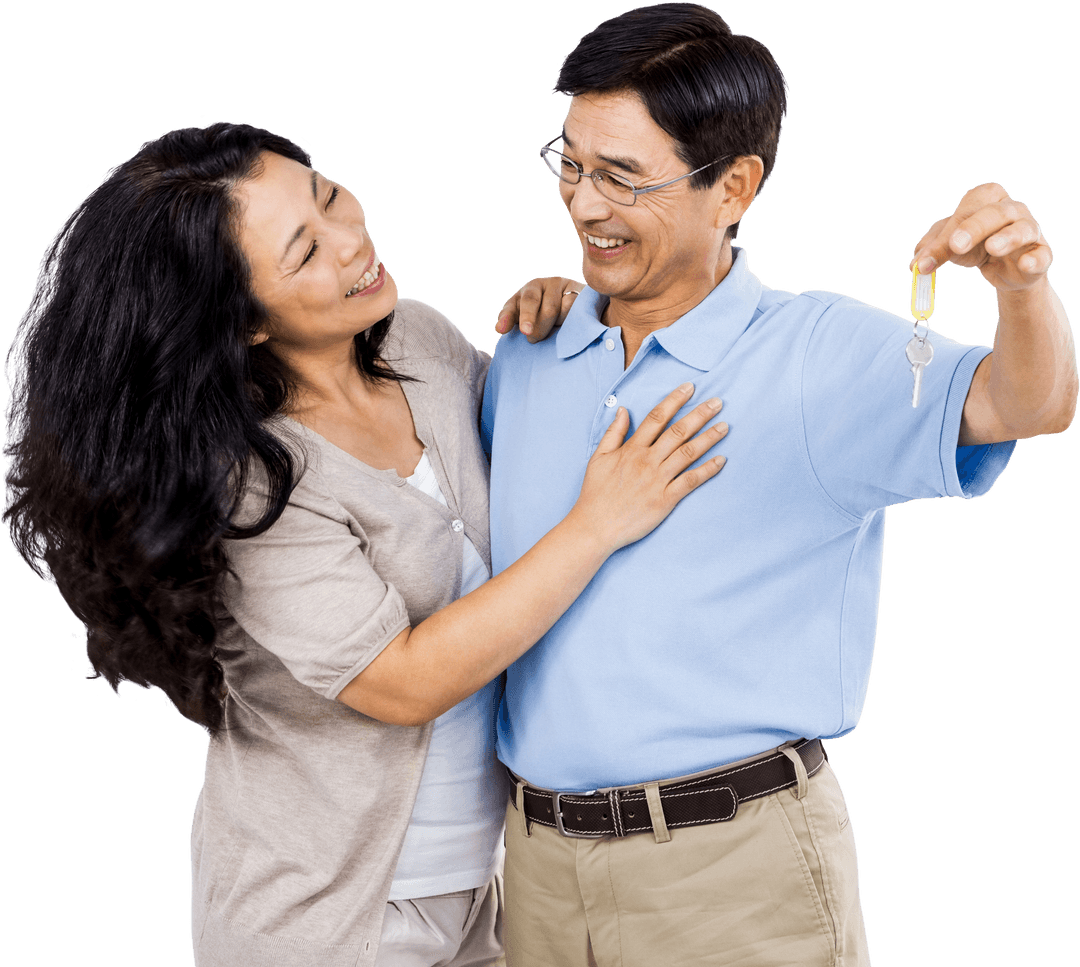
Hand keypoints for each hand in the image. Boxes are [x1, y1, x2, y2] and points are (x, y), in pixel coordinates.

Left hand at [494, 276, 583, 341]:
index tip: (501, 329)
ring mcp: (557, 284)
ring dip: (550, 326)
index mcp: (521, 296)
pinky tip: (571, 324)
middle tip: (529, 334)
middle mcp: (537, 285)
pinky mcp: (576, 289)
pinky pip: (569, 306)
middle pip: (529, 302)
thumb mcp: (531, 325)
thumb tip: (499, 328)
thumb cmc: (550, 325)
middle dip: (528, 319)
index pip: (511, 307)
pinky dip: (568, 319)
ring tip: (554, 334)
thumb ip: (517, 325)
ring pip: (550, 308)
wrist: (580, 313)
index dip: (506, 318)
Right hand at [568, 383, 727, 552]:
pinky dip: (707, 470)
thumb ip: (613, 433)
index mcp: (632, 449)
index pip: (657, 417)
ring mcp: (658, 480)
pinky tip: (721, 460)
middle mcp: (647, 461)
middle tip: (718, 402)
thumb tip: (624, 410)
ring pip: (688, 453)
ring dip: (709, 438)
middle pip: (678, 431)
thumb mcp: (598, 458)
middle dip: (699, 414)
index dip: (675, 400)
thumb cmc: (595, 493)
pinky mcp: (665, 500)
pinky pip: (690, 481)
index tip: (690, 387)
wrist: (595, 526)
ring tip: (725, 426)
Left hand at [910, 183, 1052, 291]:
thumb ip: (932, 250)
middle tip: (955, 245)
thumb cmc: (977, 248)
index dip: (946, 232)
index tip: (926, 259)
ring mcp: (1030, 231)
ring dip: (1007, 238)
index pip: (966, 209)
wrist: (1007, 271)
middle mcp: (1012, 210)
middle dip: (974, 227)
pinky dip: (1034, 259)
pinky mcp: (1041, 254)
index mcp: (987, 200)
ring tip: (992, 248)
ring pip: (1023, 229)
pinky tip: (1025, 264)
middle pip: (995, 213)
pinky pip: (1041, 255)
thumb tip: (916, 263)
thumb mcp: (951, 246)